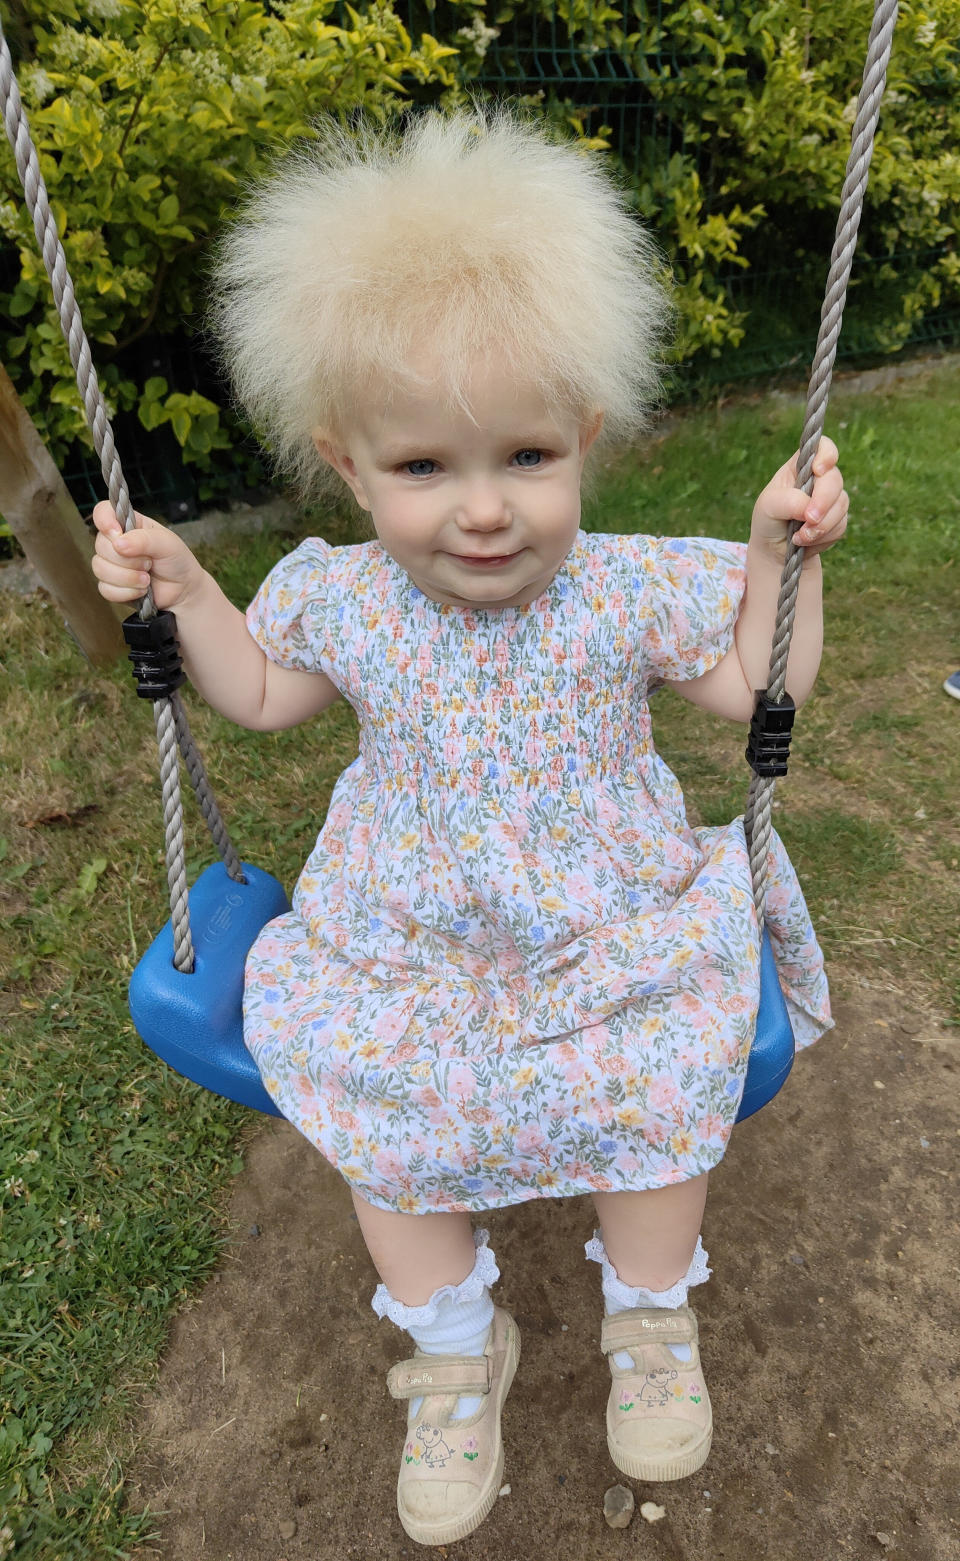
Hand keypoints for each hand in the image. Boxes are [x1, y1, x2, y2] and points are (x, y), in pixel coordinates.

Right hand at [91, 501, 205, 611]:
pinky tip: (141, 590)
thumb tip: (118, 543)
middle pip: (100, 545)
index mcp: (128, 524)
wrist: (183, 591)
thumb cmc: (176, 561)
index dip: (104, 521)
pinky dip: (127, 592)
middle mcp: (115, 542)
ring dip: (128, 577)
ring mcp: (111, 564)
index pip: (103, 512)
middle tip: (149, 562)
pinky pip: (106, 589)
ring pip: (100, 569)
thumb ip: (144, 540)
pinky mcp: (111, 586)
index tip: (117, 534)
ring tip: (147, 579)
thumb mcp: (167, 543)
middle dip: (128, 559)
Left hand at [751, 436, 848, 559]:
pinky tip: (806, 541)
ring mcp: (831, 498)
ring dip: (821, 525)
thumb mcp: (768, 506)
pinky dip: (824, 536)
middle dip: (823, 501)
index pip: (823, 447)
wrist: (774, 550)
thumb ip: (789, 501)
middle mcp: (819, 479)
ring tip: (799, 536)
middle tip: (809, 519)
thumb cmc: (768, 520)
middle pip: (835, 479)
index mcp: (801, 466)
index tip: (818, 470)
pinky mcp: (837, 520)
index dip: (826, 455)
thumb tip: (810, 507)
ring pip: (841, 504)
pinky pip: (841, 525)